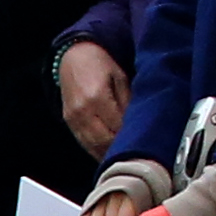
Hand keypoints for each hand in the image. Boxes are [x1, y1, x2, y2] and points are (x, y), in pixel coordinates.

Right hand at [58, 37, 128, 158]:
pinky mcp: (70, 124)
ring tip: (126, 157)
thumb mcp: (120, 77)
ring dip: (109, 153)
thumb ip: (128, 100)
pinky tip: (110, 153)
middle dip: (121, 147)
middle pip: (105, 140)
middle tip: (139, 152)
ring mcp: (73, 120)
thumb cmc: (99, 64)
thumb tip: (138, 122)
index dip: (132, 135)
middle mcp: (82, 112)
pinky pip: (85, 144)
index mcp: (96, 97)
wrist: (73, 58)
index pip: (118, 126)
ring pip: (93, 146)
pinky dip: (98, 151)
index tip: (145, 140)